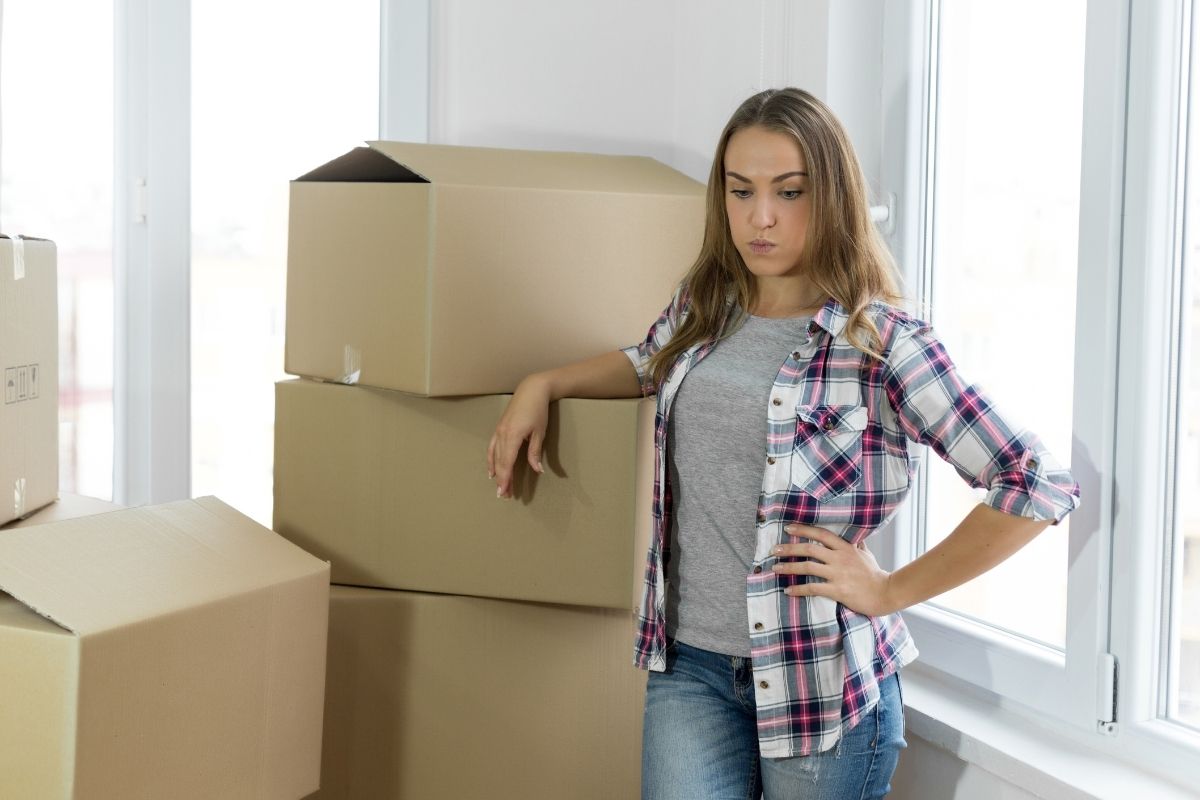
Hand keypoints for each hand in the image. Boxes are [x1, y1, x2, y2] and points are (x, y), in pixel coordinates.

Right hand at [487, 374, 551, 498]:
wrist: (531, 390)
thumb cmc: (538, 410)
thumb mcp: (540, 432)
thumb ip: (535, 452)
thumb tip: (536, 470)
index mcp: (513, 436)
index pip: (507, 462)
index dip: (505, 478)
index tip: (504, 492)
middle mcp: (502, 434)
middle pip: (500, 462)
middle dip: (501, 479)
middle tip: (503, 495)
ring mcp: (498, 431)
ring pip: (494, 456)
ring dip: (496, 472)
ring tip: (498, 486)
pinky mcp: (499, 428)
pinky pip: (492, 447)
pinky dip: (490, 460)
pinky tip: (491, 470)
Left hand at [770, 524, 896, 616]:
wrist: (886, 593)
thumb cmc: (874, 574)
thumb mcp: (865, 554)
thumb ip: (856, 544)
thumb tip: (853, 534)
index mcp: (846, 547)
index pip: (821, 534)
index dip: (803, 530)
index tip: (788, 529)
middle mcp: (840, 558)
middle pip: (809, 549)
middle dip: (789, 548)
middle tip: (774, 550)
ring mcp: (838, 574)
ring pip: (808, 567)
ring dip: (789, 567)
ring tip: (775, 568)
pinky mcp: (838, 590)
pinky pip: (813, 588)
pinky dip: (798, 589)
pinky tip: (788, 590)